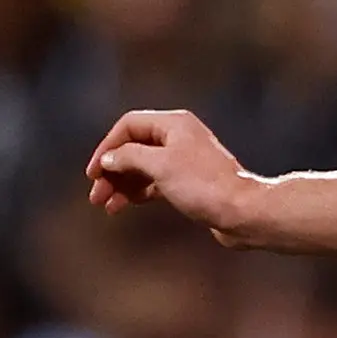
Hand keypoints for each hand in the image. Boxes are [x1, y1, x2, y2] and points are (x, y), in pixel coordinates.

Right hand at [85, 109, 246, 236]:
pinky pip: (155, 183)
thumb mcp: (159, 165)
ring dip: (121, 184)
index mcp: (174, 124)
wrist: (243, 212)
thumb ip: (128, 157)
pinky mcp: (190, 183)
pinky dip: (138, 192)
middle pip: (133, 148)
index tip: (93, 172)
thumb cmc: (205, 185)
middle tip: (96, 195)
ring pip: (143, 168)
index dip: (107, 147)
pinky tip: (124, 205)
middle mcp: (180, 138)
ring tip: (107, 205)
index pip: (128, 126)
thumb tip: (108, 158)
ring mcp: (185, 161)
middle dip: (111, 171)